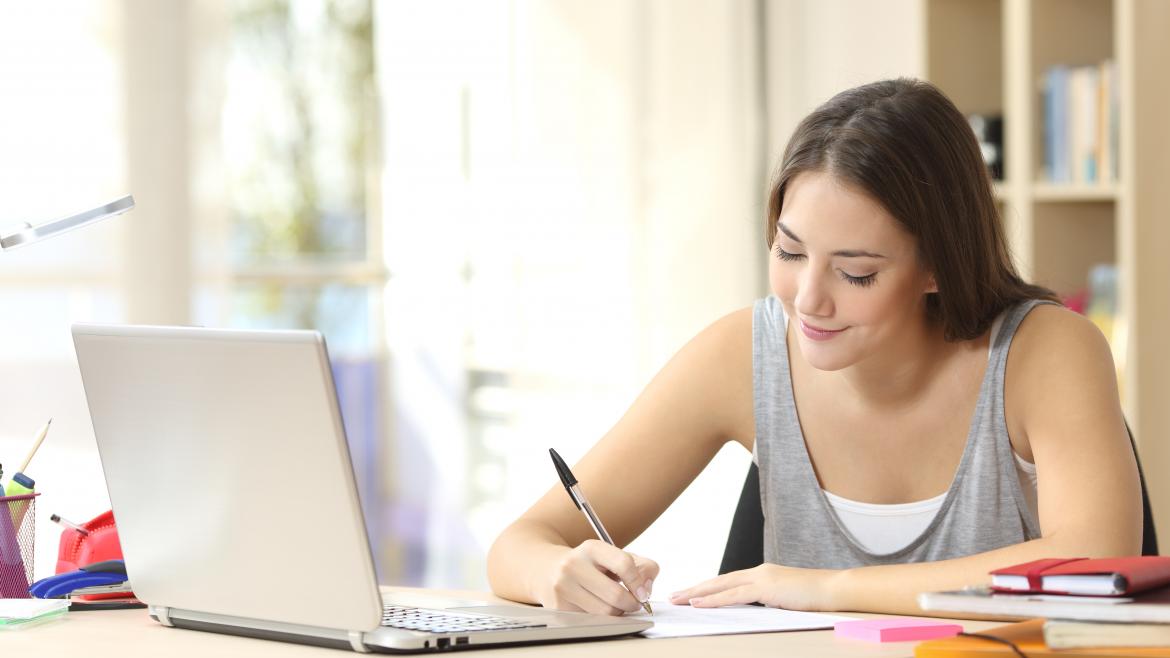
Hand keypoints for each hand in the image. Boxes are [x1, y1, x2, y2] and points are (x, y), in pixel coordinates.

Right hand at [536, 540, 658, 615]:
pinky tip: (598, 606)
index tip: (643, 593)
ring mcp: (564, 586)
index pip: (624, 564)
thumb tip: (647, 588)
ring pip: (605, 611)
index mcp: (592, 548)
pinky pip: (592, 619)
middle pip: (616, 595)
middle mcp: (574, 564)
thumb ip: (641, 566)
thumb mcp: (614, 555)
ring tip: (616, 604)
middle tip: (635, 603)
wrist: (547, 569)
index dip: (639, 583)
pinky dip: (602, 617)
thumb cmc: (589, 564)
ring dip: (618, 612)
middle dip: (632, 603)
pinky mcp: (559, 606)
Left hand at [669, 563, 841, 610]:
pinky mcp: (766, 587)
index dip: (707, 588)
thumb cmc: (814, 598)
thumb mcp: (784, 600)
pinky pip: (734, 595)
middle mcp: (758, 572)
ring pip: (721, 585)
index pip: (727, 581)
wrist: (834, 590)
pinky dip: (714, 599)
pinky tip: (699, 603)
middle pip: (718, 581)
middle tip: (673, 596)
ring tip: (678, 600)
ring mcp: (762, 577)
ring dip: (697, 593)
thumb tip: (752, 612)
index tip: (689, 594)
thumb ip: (767, 602)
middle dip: (694, 589)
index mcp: (762, 575)